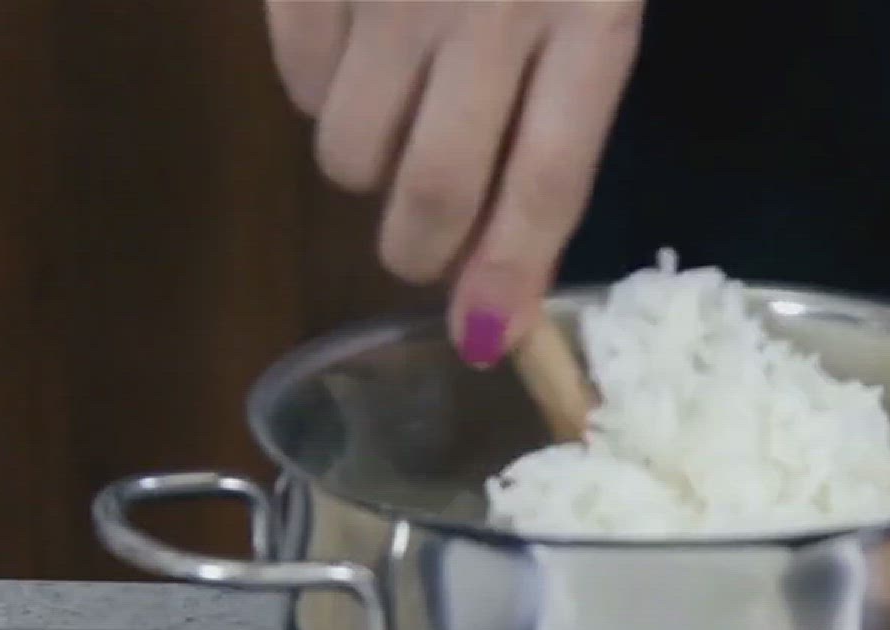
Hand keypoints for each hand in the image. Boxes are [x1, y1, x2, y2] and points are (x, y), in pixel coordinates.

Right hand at [266, 0, 642, 363]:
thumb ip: (563, 107)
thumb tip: (504, 274)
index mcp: (592, 12)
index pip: (548, 183)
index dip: (512, 273)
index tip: (483, 337)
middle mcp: (490, 7)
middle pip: (436, 192)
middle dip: (421, 249)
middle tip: (421, 242)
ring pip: (350, 153)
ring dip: (366, 169)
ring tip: (393, 111)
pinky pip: (297, 80)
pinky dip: (319, 91)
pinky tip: (356, 45)